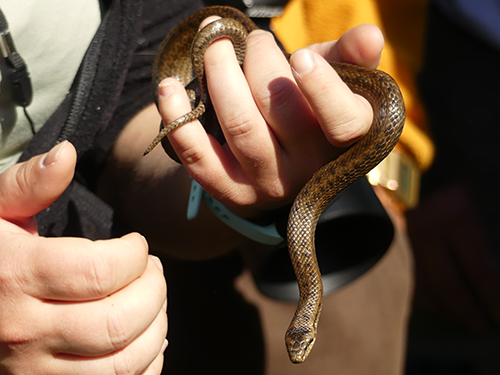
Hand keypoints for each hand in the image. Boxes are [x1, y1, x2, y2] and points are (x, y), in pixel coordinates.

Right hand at [0, 142, 166, 374]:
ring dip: (155, 328)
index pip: (102, 272)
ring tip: (152, 302)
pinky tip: (142, 338)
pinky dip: (145, 365)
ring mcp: (34, 373)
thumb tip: (68, 153)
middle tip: (153, 272)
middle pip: (120, 321)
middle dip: (154, 291)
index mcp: (14, 276)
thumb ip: (28, 184)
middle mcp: (23, 332)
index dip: (136, 255)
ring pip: (122, 363)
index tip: (137, 245)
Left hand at [98, 23, 383, 257]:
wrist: (281, 165)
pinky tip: (170, 88)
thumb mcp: (334, 83)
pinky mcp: (233, 193)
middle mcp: (309, 168)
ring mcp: (269, 185)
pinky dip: (177, 118)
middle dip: (256, 60)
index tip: (298, 56)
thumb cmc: (310, 111)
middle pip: (281, 109)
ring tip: (211, 46)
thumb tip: (371, 34)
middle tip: (245, 39)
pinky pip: (199, 157)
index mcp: (345, 141)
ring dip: (218, 76)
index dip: (321, 86)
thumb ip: (348, 58)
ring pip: (240, 126)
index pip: (343, 120)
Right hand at [406, 182, 499, 330]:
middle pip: (448, 285)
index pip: (479, 269)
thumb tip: (490, 282)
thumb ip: (475, 240)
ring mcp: (398, 238)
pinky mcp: (381, 245)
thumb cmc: (442, 191)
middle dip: (466, 309)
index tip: (498, 311)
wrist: (395, 170)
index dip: (491, 296)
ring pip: (422, 289)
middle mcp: (424, 228)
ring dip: (442, 309)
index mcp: (454, 215)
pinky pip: (401, 281)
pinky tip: (432, 304)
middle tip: (479, 324)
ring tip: (457, 318)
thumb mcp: (466, 206)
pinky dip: (419, 297)